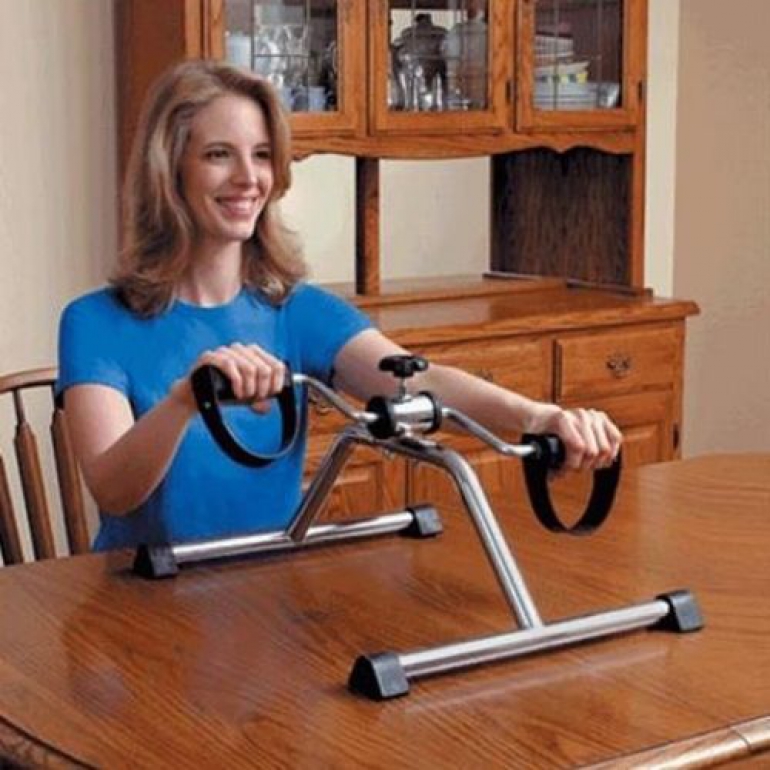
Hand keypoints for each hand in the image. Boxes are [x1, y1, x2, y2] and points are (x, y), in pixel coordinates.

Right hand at [171, 343, 285, 413]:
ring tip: (243, 398)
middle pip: (265, 369)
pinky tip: (236, 394)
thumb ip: (261, 400)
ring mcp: (225, 351)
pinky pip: (229, 365)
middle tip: (254, 400)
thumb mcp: (248, 397)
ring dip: (249, 389)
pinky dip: (237, 383)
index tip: (270, 396)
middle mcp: (241, 348)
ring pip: (250, 368)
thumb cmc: (226, 394)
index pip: (277, 365)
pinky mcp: (210, 356)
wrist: (197, 397)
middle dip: (262, 389)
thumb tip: (266, 407)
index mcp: (254, 354)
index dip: (276, 383)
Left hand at [526, 404, 621, 471]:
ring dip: (597, 462)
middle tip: (575, 468)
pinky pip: (616, 439)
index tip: (564, 471)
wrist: (546, 417)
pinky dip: (610, 453)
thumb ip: (541, 459)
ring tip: (586, 464)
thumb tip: (551, 478)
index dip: (573, 465)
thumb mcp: (536, 444)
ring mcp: (593, 415)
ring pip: (606, 448)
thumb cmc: (541, 433)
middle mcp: (580, 415)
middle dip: (583, 465)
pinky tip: (599, 458)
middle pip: (593, 451)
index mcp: (563, 419)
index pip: (579, 447)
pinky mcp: (603, 418)